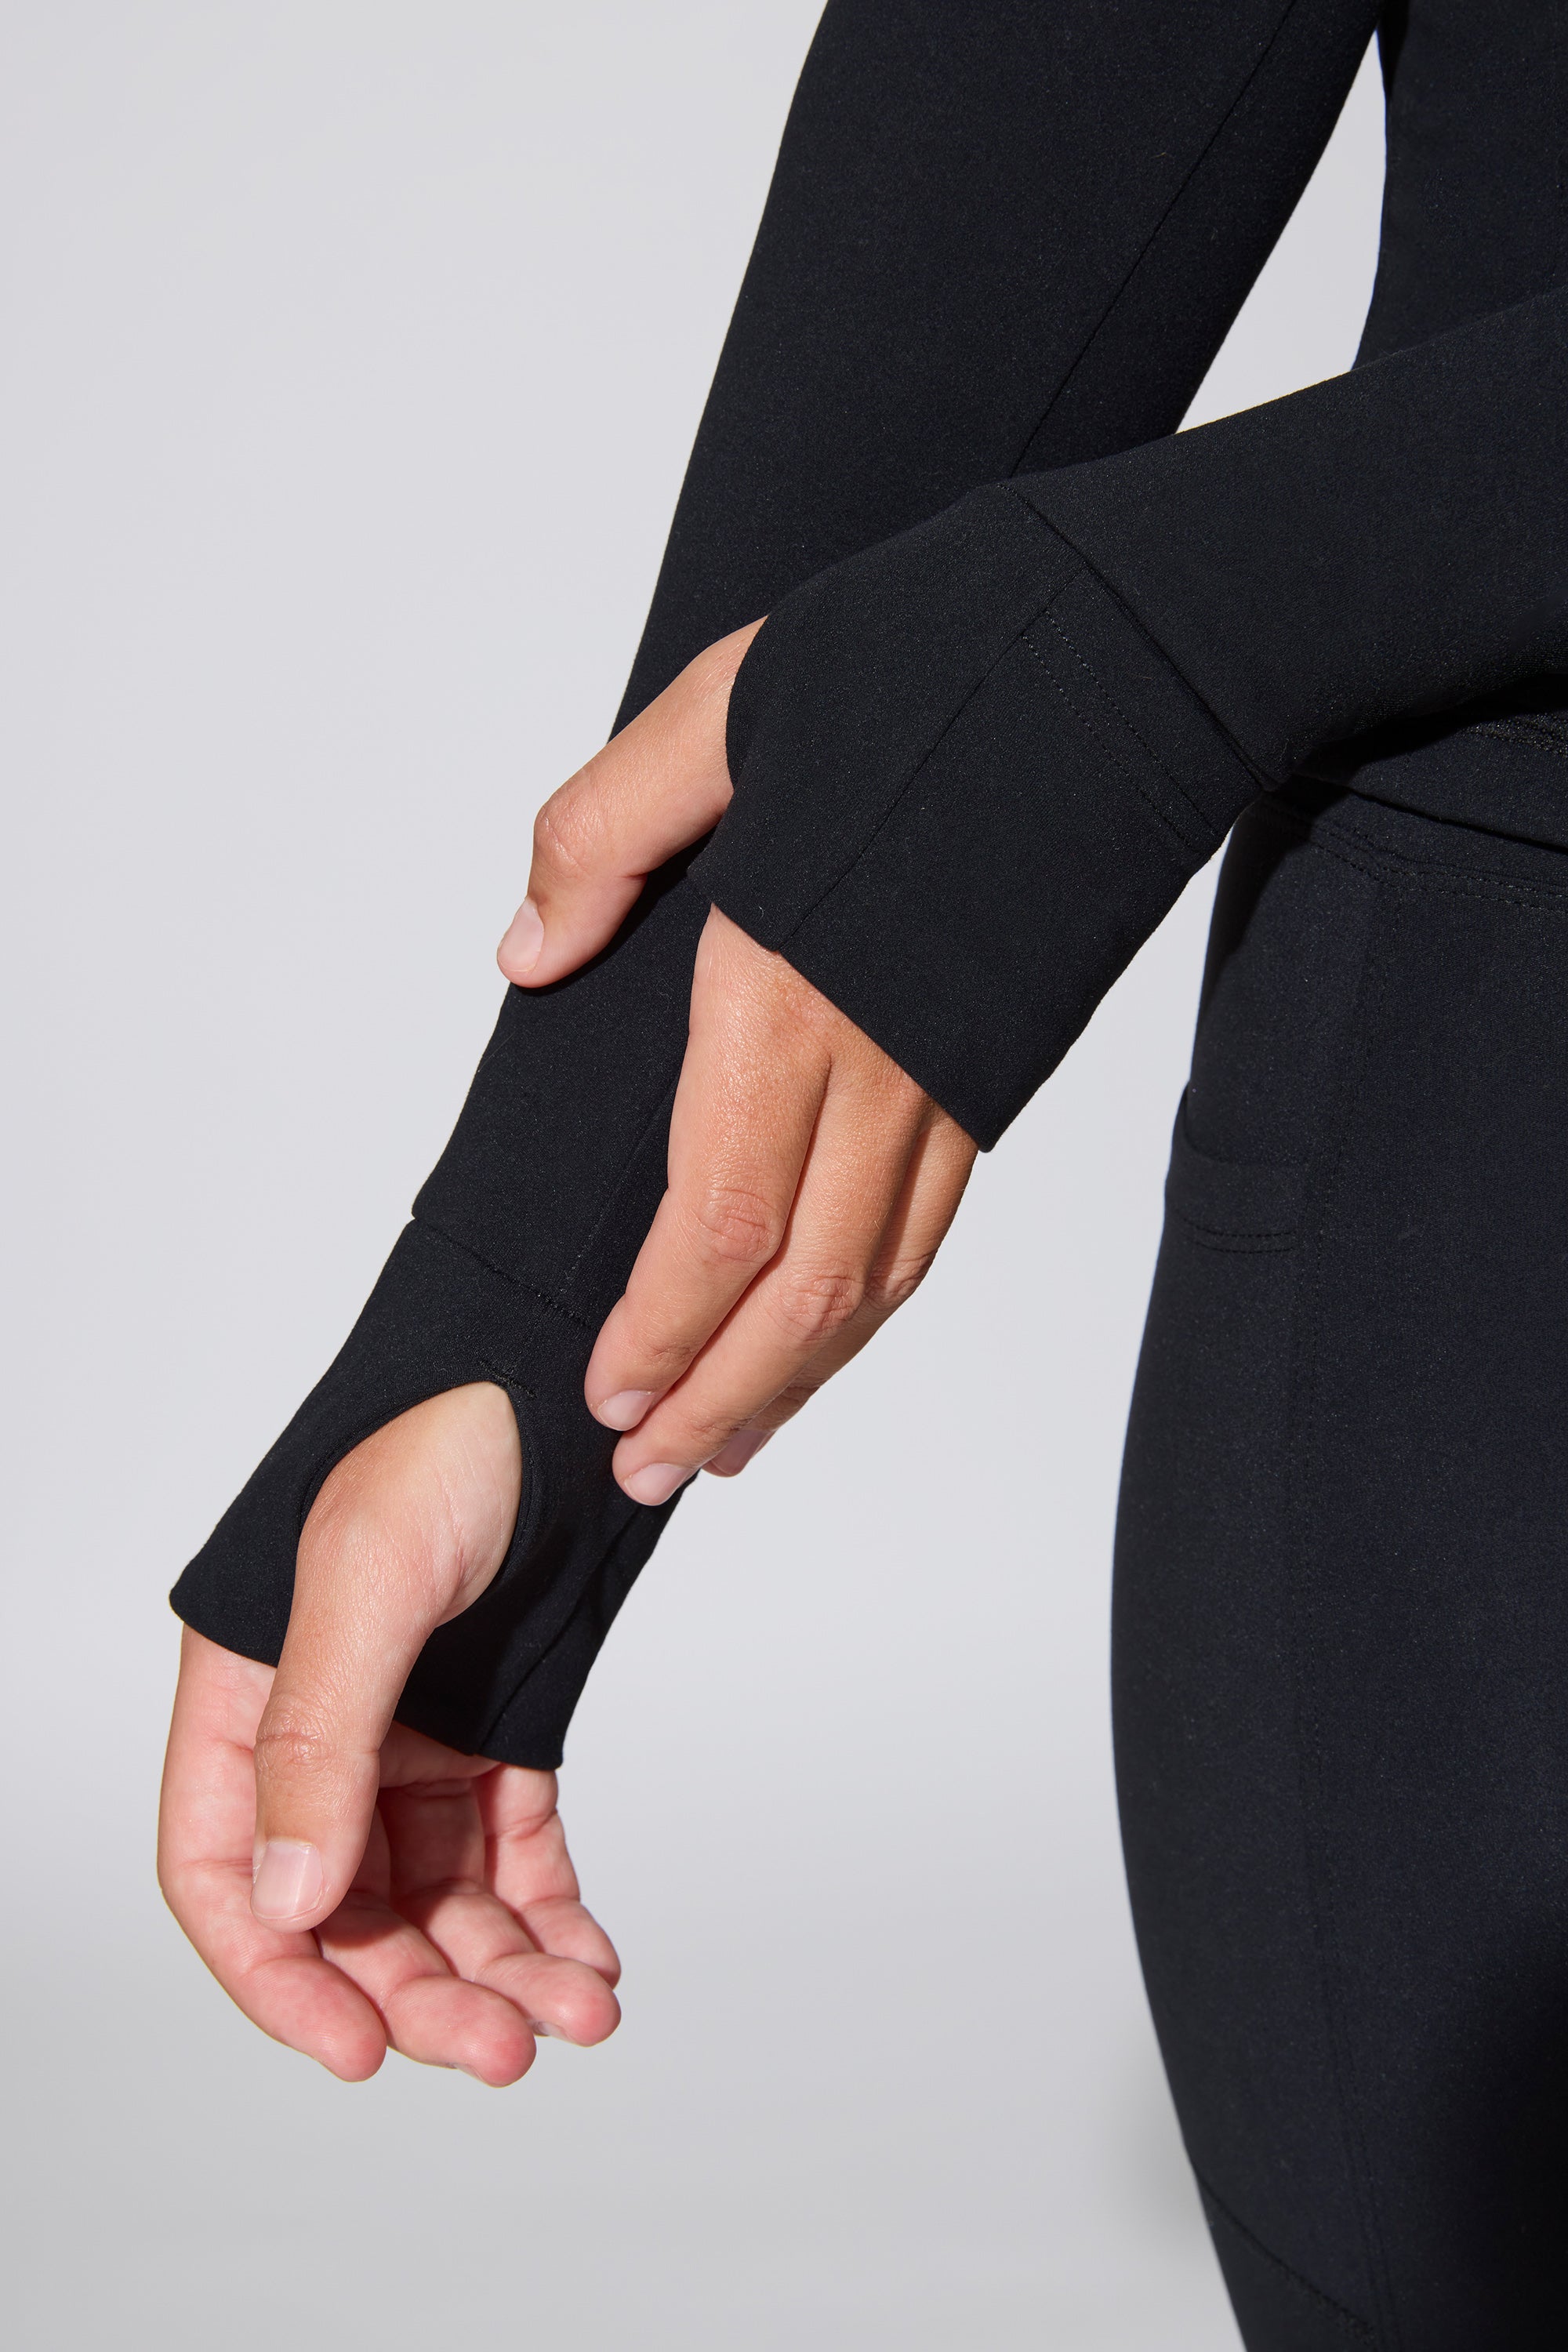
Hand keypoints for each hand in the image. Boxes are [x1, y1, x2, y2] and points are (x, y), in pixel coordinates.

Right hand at [158, 1384, 620, 2081]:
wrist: (557, 1370)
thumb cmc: (442, 1434)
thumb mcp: (366, 1578)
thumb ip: (322, 1737)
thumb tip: (293, 1904)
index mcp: (249, 1696)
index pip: (226, 1875)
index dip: (278, 1979)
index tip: (356, 2051)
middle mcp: (326, 1733)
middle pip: (349, 1910)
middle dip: (421, 1992)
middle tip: (502, 2049)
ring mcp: (414, 1737)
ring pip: (438, 1899)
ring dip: (500, 1969)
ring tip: (577, 2013)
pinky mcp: (499, 1731)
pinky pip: (512, 1853)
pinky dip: (548, 1916)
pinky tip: (591, 1963)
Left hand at [499, 628, 977, 1506]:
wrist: (1133, 652)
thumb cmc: (931, 658)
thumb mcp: (720, 707)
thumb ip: (602, 834)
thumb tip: (531, 953)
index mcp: (788, 988)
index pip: (715, 1222)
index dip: (660, 1332)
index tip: (603, 1395)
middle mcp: (881, 1062)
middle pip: (801, 1291)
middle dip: (720, 1397)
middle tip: (651, 1473)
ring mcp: (954, 1077)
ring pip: (879, 1279)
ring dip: (800, 1378)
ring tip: (727, 1443)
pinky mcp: (998, 1068)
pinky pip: (931, 1226)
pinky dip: (871, 1309)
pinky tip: (830, 1333)